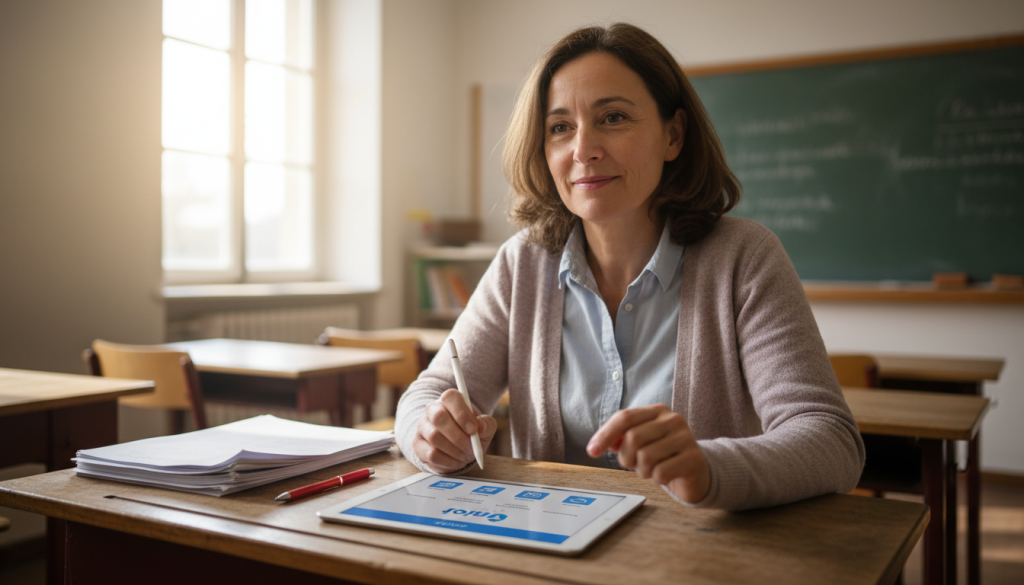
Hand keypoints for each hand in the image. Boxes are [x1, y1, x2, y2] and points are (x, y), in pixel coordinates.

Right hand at [412, 388, 496, 473]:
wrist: (457, 448)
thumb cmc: (470, 434)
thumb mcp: (484, 428)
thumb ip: (487, 424)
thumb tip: (481, 426)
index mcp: (449, 400)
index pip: (450, 398)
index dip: (462, 414)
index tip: (474, 429)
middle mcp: (432, 409)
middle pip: (438, 417)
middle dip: (458, 436)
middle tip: (471, 448)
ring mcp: (422, 427)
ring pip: (434, 437)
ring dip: (455, 450)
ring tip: (466, 456)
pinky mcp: (418, 444)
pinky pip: (431, 454)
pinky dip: (448, 461)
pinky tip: (456, 461)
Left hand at [587, 404, 709, 503]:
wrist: (697, 473)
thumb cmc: (663, 456)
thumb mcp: (641, 444)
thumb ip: (620, 439)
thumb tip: (598, 443)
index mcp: (657, 411)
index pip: (625, 417)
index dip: (605, 434)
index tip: (592, 452)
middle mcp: (673, 419)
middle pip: (633, 438)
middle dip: (627, 458)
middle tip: (635, 465)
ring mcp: (686, 437)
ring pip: (645, 457)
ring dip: (643, 470)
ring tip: (652, 469)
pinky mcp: (694, 458)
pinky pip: (661, 472)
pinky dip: (657, 479)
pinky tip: (666, 476)